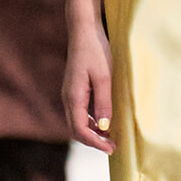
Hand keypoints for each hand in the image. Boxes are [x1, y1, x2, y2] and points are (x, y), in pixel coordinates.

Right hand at [63, 24, 115, 153]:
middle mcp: (68, 98)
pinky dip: (90, 122)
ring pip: (77, 122)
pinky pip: (79, 113)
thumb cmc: (95, 51)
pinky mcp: (75, 90)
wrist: (84, 31)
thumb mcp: (104, 77)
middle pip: (76, 129)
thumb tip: (103, 126)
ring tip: (110, 137)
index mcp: (73, 97)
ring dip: (92, 132)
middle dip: (93, 141)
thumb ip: (103, 103)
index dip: (94, 142)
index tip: (111, 149)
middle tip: (112, 147)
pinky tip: (104, 122)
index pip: (80, 129)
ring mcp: (70, 94)